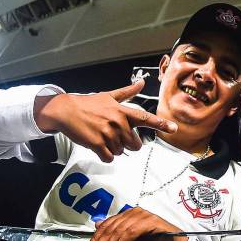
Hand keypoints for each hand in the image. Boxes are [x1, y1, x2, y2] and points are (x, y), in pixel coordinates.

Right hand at [34, 81, 176, 162]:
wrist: (66, 111)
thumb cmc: (89, 104)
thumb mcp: (109, 96)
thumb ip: (127, 92)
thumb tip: (141, 82)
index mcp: (123, 111)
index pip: (146, 118)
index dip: (161, 124)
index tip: (174, 129)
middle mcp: (118, 122)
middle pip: (134, 144)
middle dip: (126, 144)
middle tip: (114, 135)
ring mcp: (108, 133)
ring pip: (120, 152)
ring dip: (112, 148)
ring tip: (102, 136)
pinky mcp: (97, 144)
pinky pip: (108, 158)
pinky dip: (104, 155)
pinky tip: (97, 145)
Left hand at [86, 207, 185, 240]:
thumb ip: (116, 234)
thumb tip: (97, 224)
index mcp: (129, 215)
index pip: (108, 224)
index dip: (96, 236)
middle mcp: (135, 212)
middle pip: (112, 227)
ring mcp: (144, 216)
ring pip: (120, 229)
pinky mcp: (152, 222)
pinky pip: (132, 231)